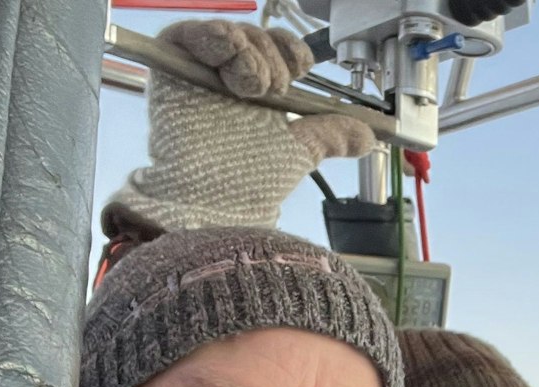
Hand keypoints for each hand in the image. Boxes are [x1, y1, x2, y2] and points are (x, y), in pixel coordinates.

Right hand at [102, 19, 377, 237]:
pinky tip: (227, 52)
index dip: (291, 49)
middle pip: (255, 36)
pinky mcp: (170, 69)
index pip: (276, 47)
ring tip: (250, 87)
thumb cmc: (250, 182)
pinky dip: (211, 37)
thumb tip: (368, 137)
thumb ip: (331, 135)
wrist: (217, 202)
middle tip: (271, 91)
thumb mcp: (300, 150)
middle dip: (271, 58)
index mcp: (258, 88)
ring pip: (227, 33)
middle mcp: (228, 76)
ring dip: (248, 53)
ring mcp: (199, 71)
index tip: (300, 67)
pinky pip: (185, 35)